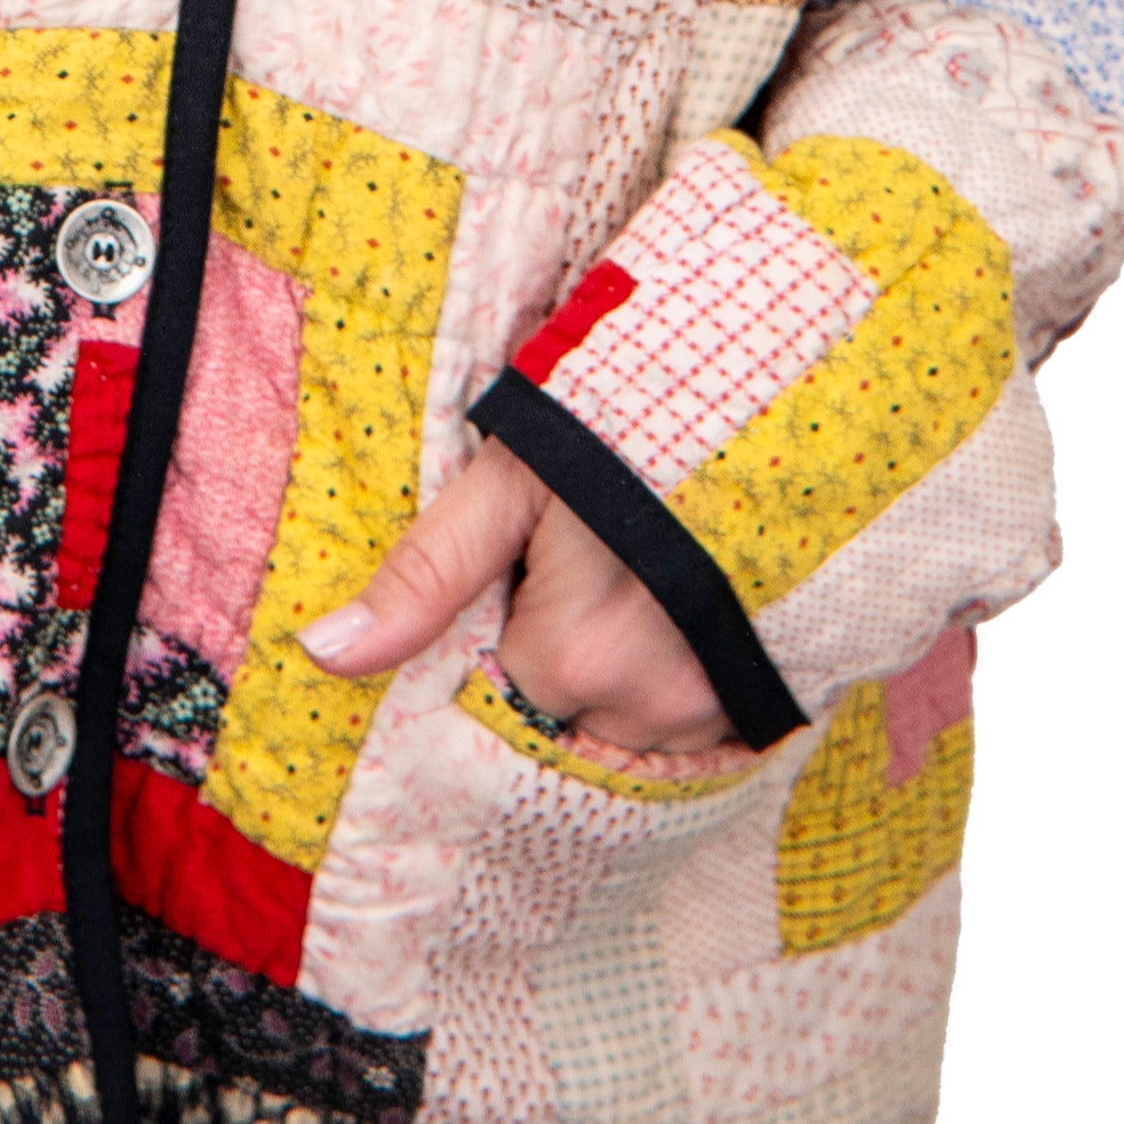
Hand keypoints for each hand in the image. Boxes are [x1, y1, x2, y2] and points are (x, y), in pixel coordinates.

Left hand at [300, 437, 771, 765]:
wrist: (801, 391)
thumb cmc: (643, 422)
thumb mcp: (518, 477)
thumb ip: (426, 572)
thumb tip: (322, 654)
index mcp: (574, 661)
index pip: (497, 699)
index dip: (498, 644)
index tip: (520, 591)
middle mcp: (650, 707)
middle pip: (567, 723)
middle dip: (559, 672)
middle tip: (577, 584)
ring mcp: (723, 710)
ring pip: (637, 732)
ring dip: (621, 684)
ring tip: (632, 591)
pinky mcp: (780, 697)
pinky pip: (705, 730)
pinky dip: (683, 689)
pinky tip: (683, 623)